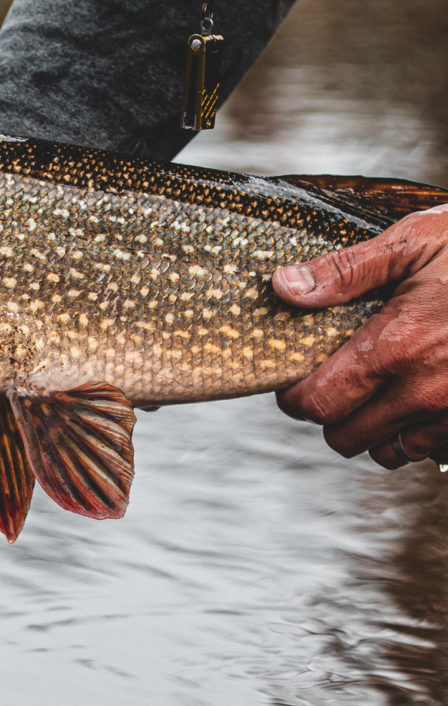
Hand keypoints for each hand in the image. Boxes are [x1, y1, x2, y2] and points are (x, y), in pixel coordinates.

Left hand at [273, 204, 447, 467]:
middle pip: (345, 437)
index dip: (295, 396)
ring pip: (389, 451)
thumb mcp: (417, 241)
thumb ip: (347, 270)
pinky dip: (415, 434)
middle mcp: (428, 390)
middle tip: (334, 383)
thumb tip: (285, 288)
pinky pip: (431, 450)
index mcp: (398, 347)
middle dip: (330, 414)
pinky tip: (416, 399)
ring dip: (373, 429)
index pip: (317, 403)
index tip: (295, 379)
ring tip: (376, 391)